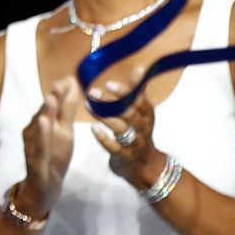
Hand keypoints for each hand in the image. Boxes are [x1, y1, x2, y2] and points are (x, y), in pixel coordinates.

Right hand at [17, 75, 77, 214]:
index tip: (70, 78)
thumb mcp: (63, 134)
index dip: (60, 93)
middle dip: (52, 99)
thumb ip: (66, 112)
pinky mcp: (36, 164)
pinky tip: (44, 124)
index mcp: (44, 127)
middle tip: (61, 83)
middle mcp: (35, 135)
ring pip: (38, 130)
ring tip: (51, 99)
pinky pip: (39, 149)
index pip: (53, 106)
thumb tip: (72, 86)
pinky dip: (41, 136)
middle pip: (44, 114)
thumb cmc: (53, 159)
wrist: (42, 191)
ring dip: (44, 113)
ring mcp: (34, 149)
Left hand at [88, 75, 162, 190]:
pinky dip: (104, 139)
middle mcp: (143, 127)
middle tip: (93, 91)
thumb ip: (137, 92)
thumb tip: (140, 68)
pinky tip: (93, 129)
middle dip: (112, 101)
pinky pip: (115, 148)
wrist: (146, 166)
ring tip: (89, 106)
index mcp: (146, 115)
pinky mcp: (125, 156)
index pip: (139, 100)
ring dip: (105, 116)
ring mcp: (135, 143)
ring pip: (122, 128)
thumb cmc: (139, 133)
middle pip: (130, 113)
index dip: (125, 91)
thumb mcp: (141, 113)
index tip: (109, 82)